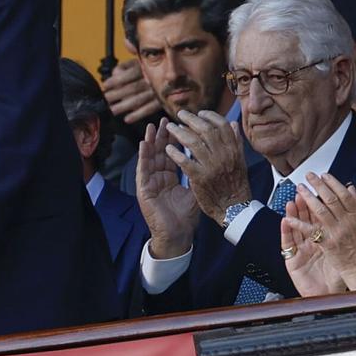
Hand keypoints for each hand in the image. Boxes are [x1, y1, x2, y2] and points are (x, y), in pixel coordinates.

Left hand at [102, 58, 159, 123]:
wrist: (172, 74)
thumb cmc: (147, 69)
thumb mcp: (136, 62)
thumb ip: (124, 67)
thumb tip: (114, 75)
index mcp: (145, 68)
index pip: (129, 74)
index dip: (116, 80)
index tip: (105, 85)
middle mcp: (152, 80)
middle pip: (132, 88)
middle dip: (117, 94)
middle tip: (106, 99)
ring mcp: (157, 91)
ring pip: (139, 99)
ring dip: (124, 106)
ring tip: (113, 110)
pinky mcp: (162, 101)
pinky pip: (149, 109)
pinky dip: (138, 115)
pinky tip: (127, 119)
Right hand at [135, 118, 199, 258]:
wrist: (178, 234)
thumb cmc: (187, 216)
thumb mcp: (196, 190)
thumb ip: (200, 173)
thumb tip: (213, 157)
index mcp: (170, 177)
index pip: (172, 154)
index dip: (175, 140)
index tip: (180, 125)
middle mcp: (159, 177)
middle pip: (160, 152)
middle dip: (162, 136)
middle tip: (165, 120)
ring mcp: (150, 182)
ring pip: (150, 158)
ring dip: (150, 142)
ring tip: (152, 127)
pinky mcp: (143, 189)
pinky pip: (143, 170)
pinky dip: (143, 156)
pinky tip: (144, 144)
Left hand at [163, 110, 250, 224]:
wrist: (235, 209)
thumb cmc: (236, 184)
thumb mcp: (240, 161)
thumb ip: (236, 142)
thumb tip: (233, 123)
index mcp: (234, 150)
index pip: (221, 125)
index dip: (209, 116)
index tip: (199, 113)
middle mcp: (224, 155)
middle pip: (205, 129)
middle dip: (190, 119)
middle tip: (180, 114)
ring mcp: (212, 166)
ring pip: (193, 142)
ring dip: (179, 132)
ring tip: (170, 127)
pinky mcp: (200, 178)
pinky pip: (185, 161)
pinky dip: (175, 152)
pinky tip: (168, 148)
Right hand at [281, 199, 345, 295]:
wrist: (330, 294)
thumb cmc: (337, 274)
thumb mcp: (345, 251)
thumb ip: (346, 234)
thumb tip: (354, 217)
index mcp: (323, 240)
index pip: (319, 218)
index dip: (317, 204)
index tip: (317, 191)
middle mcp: (310, 243)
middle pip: (305, 220)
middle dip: (304, 204)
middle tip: (303, 190)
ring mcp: (301, 250)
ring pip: (294, 228)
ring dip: (293, 214)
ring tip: (292, 202)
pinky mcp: (292, 260)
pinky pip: (288, 243)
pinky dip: (286, 231)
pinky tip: (285, 221)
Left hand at [295, 173, 355, 289]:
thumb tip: (350, 188)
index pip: (344, 195)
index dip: (333, 183)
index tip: (324, 175)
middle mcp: (347, 222)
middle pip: (331, 199)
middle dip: (318, 185)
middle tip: (309, 176)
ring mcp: (337, 232)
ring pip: (320, 211)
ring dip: (308, 198)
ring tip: (300, 188)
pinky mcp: (327, 243)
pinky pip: (310, 230)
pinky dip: (299, 223)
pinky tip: (289, 217)